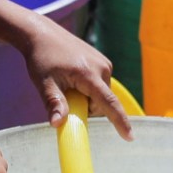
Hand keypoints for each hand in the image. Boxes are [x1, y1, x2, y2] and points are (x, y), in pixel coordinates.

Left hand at [21, 17, 132, 138]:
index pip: (109, 103)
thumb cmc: (42, 58)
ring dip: (87, 97)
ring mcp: (104, 63)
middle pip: (102, 102)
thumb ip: (54, 104)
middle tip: (65, 94)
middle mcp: (102, 67)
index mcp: (89, 74)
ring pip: (101, 94)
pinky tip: (73, 77)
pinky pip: (100, 85)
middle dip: (86, 107)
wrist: (42, 34)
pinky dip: (89, 88)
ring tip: (68, 82)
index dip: (120, 122)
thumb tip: (57, 124)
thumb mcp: (44, 83)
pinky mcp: (103, 61)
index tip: (130, 137)